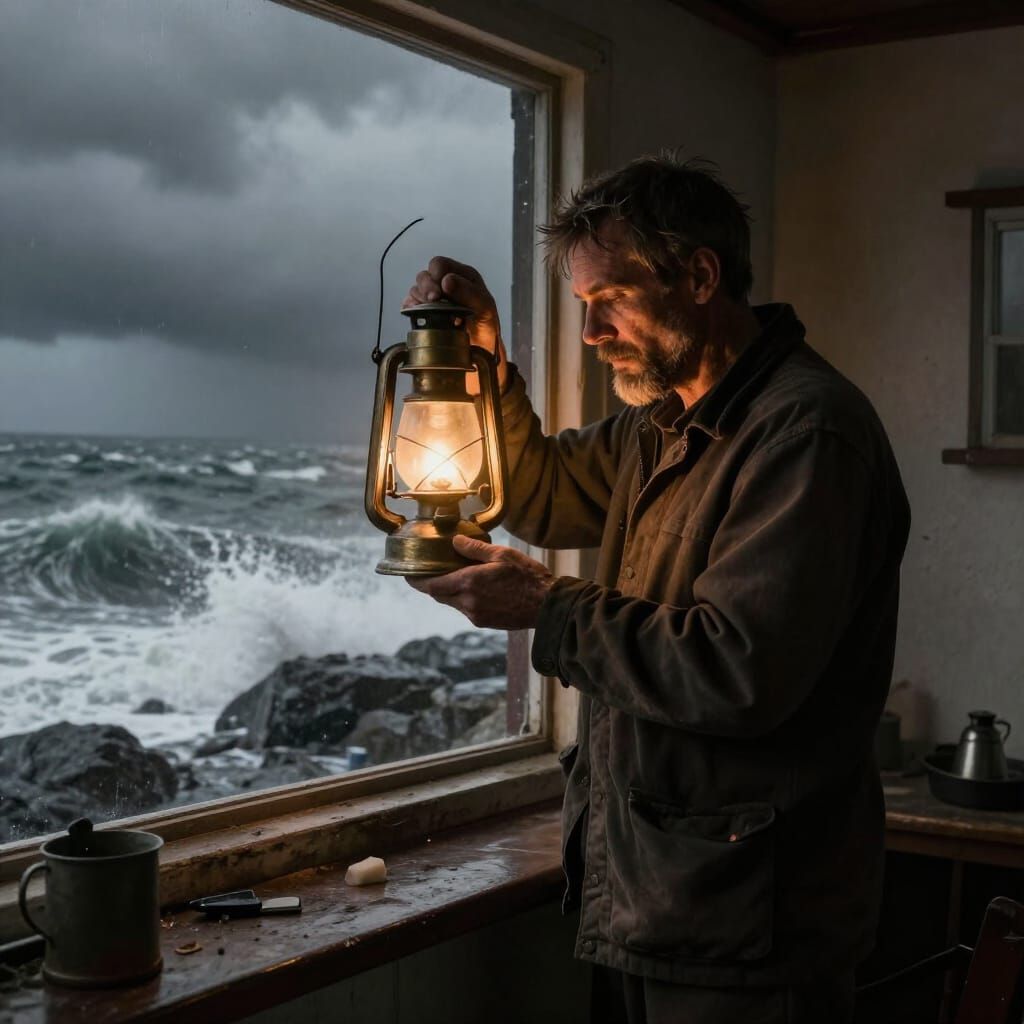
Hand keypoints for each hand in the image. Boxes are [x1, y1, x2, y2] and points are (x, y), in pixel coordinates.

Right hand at [404, 256, 508, 391]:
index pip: (440, 264)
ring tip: (430, 310)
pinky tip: (419, 314)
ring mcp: (434, 298)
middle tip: (434, 299)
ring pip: (416, 289)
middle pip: (425, 275)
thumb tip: (447, 280)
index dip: (437, 273)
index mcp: (461, 276)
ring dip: (420, 299)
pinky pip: (410, 304)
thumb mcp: (485, 307)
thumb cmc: (486, 325)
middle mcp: (445, 284)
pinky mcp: (424, 311)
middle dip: (427, 287)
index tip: (442, 288)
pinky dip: (411, 308)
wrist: (481, 348)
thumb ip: (468, 292)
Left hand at [407, 535, 554, 629]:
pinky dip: (464, 598)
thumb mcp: (502, 554)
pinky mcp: (485, 622)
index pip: (432, 586)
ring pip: (452, 603)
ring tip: (459, 576)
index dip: (417, 582)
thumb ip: (474, 549)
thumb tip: (455, 541)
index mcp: (470, 583)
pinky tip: (477, 589)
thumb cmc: (529, 577)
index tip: (408, 575)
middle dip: (433, 584)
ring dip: (450, 591)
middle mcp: (469, 602)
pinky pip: (466, 609)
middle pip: (439, 595)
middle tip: (432, 571)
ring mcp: (476, 615)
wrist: (547, 606)